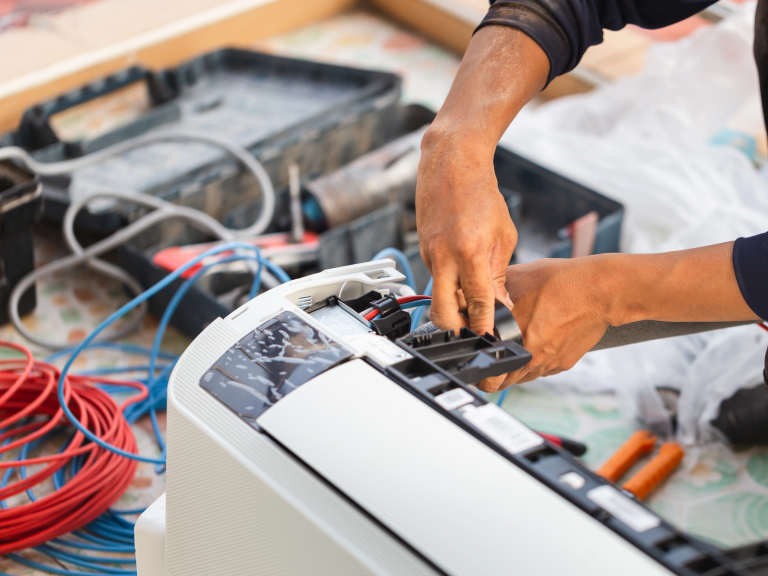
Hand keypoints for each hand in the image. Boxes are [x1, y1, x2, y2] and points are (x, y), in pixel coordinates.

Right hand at [417, 134, 516, 337]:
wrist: (451, 164)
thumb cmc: (481, 194)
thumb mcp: (503, 235)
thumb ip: (499, 273)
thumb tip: (499, 304)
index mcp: (469, 252)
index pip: (477, 302)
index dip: (484, 325)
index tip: (490, 339)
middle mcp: (443, 257)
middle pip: (441, 312)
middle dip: (456, 330)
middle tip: (473, 332)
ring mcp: (428, 255)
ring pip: (438, 295)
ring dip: (454, 304)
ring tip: (474, 302)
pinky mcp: (422, 251)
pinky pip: (436, 277)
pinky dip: (449, 283)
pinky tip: (463, 275)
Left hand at [487, 257, 612, 390]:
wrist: (598, 291)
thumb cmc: (559, 282)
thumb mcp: (516, 279)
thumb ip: (492, 292)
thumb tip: (473, 293)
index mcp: (511, 339)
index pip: (487, 373)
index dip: (479, 369)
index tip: (478, 363)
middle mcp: (529, 357)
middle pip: (503, 382)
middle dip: (494, 374)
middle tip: (492, 359)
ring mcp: (547, 363)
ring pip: (523, 378)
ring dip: (515, 369)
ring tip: (515, 349)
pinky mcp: (563, 363)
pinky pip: (543, 370)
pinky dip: (536, 362)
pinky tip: (538, 342)